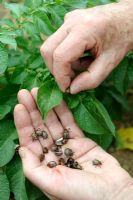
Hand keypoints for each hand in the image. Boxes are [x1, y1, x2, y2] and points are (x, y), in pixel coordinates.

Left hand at [14, 89, 132, 199]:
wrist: (113, 193)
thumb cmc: (82, 195)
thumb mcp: (53, 185)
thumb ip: (33, 169)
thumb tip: (21, 149)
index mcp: (44, 165)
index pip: (29, 141)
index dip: (23, 124)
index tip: (19, 107)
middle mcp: (53, 154)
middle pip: (40, 129)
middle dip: (32, 111)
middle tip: (25, 93)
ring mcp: (67, 145)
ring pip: (53, 123)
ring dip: (46, 108)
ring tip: (38, 92)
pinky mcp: (81, 140)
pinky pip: (70, 123)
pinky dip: (63, 111)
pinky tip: (57, 100)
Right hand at [40, 1, 132, 93]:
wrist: (127, 19)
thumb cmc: (121, 40)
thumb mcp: (110, 63)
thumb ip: (91, 79)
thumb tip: (72, 89)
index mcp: (85, 30)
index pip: (60, 56)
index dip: (60, 76)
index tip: (66, 88)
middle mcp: (72, 21)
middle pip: (48, 50)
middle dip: (56, 70)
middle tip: (70, 79)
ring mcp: (68, 19)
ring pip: (50, 46)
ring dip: (60, 63)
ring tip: (81, 65)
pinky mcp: (67, 21)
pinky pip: (57, 42)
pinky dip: (64, 55)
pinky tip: (80, 57)